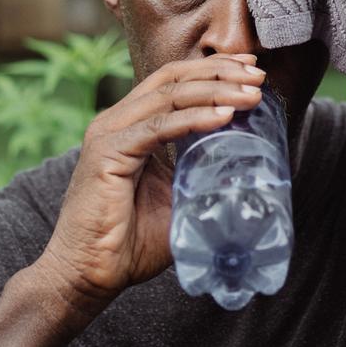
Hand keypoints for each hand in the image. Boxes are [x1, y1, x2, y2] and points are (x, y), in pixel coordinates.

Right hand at [30, 53, 264, 313]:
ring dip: (215, 91)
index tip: (251, 71)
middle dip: (220, 72)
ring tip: (250, 95)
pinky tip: (223, 117)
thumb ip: (200, 177)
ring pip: (169, 96)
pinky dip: (194, 119)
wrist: (88, 276)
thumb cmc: (128, 243)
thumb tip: (246, 170)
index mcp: (130, 126)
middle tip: (258, 77)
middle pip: (173, 79)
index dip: (213, 70)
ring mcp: (109, 134)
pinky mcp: (107, 154)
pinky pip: (158, 127)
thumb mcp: (176, 199)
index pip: (174, 81)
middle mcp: (116, 121)